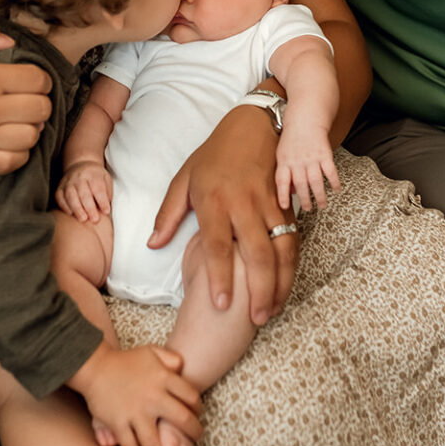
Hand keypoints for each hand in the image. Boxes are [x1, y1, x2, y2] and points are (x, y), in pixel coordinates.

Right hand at [0, 18, 52, 174]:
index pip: (39, 81)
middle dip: (39, 102)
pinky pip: (12, 162)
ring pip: (31, 137)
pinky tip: (9, 141)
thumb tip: (10, 43)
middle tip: (26, 100)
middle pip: (40, 110)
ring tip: (18, 120)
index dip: (40, 79)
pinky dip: (18, 153)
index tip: (30, 80)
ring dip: (30, 127)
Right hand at [56, 160, 111, 221]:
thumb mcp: (106, 179)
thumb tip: (106, 209)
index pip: (98, 189)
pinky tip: (72, 214)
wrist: (80, 165)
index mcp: (92, 174)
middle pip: (84, 194)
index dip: (102, 201)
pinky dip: (65, 207)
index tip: (106, 211)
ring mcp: (67, 182)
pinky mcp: (59, 188)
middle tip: (95, 219)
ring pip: (70, 196)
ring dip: (77, 209)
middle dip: (89, 208)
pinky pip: (60, 198)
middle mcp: (78, 177)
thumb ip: (107, 193)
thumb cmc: (95, 176)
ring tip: (83, 219)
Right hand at [70, 343, 202, 445]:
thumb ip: (171, 358)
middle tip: (195, 439)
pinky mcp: (118, 424)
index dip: (198, 409)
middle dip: (193, 433)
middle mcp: (153, 397)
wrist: (94, 366)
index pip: (191, 397)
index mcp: (163, 378)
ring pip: (156, 445)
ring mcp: (135, 412)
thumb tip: (183, 369)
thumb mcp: (151, 351)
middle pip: (183, 421)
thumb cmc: (125, 360)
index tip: (197, 415)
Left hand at [150, 105, 298, 326]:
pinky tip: (285, 286)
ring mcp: (269, 204)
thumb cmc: (214, 155)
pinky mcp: (286, 205)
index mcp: (214, 200)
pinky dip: (291, 266)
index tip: (221, 306)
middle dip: (258, 290)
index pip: (217, 246)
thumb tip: (152, 244)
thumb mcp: (184, 179)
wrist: (253, 126)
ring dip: (280, 283)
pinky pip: (293, 240)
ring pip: (282, 250)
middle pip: (257, 253)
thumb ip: (168, 214)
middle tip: (255, 319)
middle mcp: (244, 204)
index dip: (219, 277)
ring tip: (272, 310)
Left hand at [275, 120, 340, 211]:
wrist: (305, 120)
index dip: (282, 195)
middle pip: (301, 184)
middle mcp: (298, 161)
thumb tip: (290, 192)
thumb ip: (285, 173)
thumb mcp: (282, 155)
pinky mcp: (325, 155)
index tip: (284, 207)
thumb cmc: (292, 138)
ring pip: (316, 181)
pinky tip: (336, 189)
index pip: (281, 181)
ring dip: (319, 195)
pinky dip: (334, 181)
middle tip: (308, 208)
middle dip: (304, 200)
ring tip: (321, 205)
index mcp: (285, 161)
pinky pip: (330, 171)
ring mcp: (312, 158)